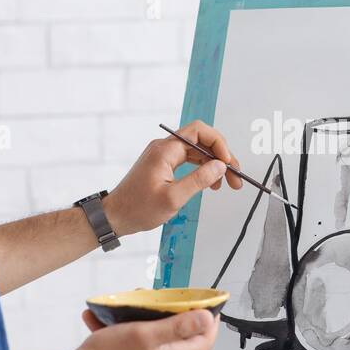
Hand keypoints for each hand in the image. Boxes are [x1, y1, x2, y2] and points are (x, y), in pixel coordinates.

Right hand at [71, 308, 218, 349]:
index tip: (210, 307)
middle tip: (157, 299)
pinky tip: (100, 318)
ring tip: (125, 305)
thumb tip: (207, 319)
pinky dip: (118, 328)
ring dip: (140, 318)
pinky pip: (128, 343)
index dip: (210, 325)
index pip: (203, 343)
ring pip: (150, 337)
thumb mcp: (145, 334)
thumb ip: (177, 327)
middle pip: (176, 337)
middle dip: (169, 314)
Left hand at [100, 120, 241, 237]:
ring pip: (197, 151)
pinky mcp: (163, 164)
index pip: (199, 132)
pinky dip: (202, 168)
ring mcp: (163, 155)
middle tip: (234, 177)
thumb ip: (198, 180)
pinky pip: (189, 159)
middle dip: (221, 156)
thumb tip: (219, 166)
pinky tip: (210, 182)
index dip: (219, 144)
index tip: (228, 163)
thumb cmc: (138, 209)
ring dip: (214, 164)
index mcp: (165, 150)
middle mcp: (164, 147)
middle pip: (202, 140)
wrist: (115, 216)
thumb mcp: (173, 198)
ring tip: (226, 183)